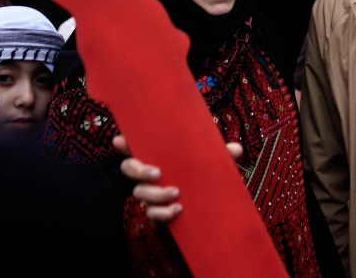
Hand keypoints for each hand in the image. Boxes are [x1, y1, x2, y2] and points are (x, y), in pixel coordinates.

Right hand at [113, 134, 242, 221]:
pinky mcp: (156, 209)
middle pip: (129, 169)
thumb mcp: (212, 158)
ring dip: (155, 194)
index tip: (119, 141)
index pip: (135, 145)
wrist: (207, 195)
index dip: (124, 143)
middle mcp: (148, 172)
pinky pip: (152, 213)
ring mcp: (150, 191)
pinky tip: (178, 210)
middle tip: (157, 173)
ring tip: (176, 193)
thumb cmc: (203, 167)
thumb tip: (236, 149)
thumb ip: (222, 152)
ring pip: (139, 193)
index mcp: (158, 154)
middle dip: (138, 170)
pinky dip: (163, 213)